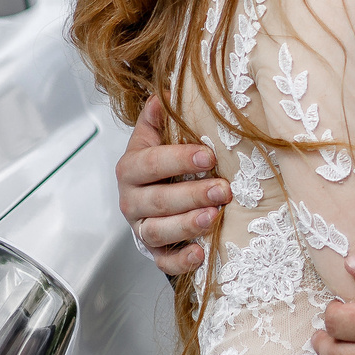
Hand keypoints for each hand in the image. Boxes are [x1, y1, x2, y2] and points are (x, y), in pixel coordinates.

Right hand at [116, 95, 225, 278]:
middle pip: (156, 200)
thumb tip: (166, 92)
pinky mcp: (154, 252)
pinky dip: (181, 261)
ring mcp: (141, 228)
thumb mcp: (158, 136)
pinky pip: (162, 261)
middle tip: (223, 190)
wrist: (154, 195)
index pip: (150, 163)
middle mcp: (131, 200)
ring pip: (157, 231)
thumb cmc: (162, 163)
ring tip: (214, 217)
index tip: (210, 155)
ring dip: (187, 225)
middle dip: (191, 195)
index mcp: (131, 168)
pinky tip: (201, 254)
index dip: (178, 159)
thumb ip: (160, 117)